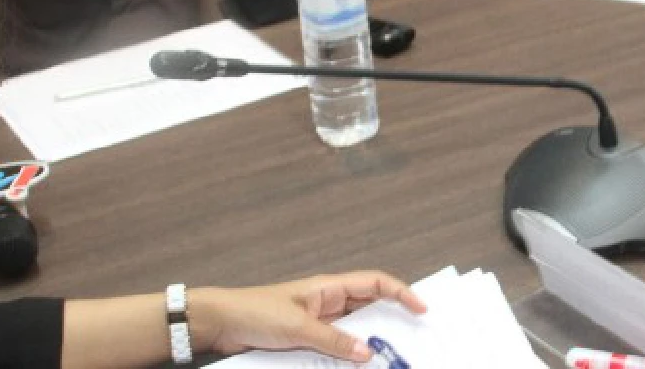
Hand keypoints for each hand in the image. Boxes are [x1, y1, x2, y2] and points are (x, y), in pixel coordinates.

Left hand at [190, 272, 426, 362]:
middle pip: (369, 309)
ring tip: (394, 361)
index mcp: (327, 287)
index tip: (422, 310)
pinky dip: (350, 358)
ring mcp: (318, 322)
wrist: (221, 323)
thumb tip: (369, 353)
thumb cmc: (255, 312)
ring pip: (355, 333)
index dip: (401, 292)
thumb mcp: (298, 327)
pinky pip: (338, 348)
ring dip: (372, 345)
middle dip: (393, 324)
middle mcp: (327, 302)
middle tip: (416, 343)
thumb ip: (333, 340)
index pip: (373, 282)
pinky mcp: (307, 340)